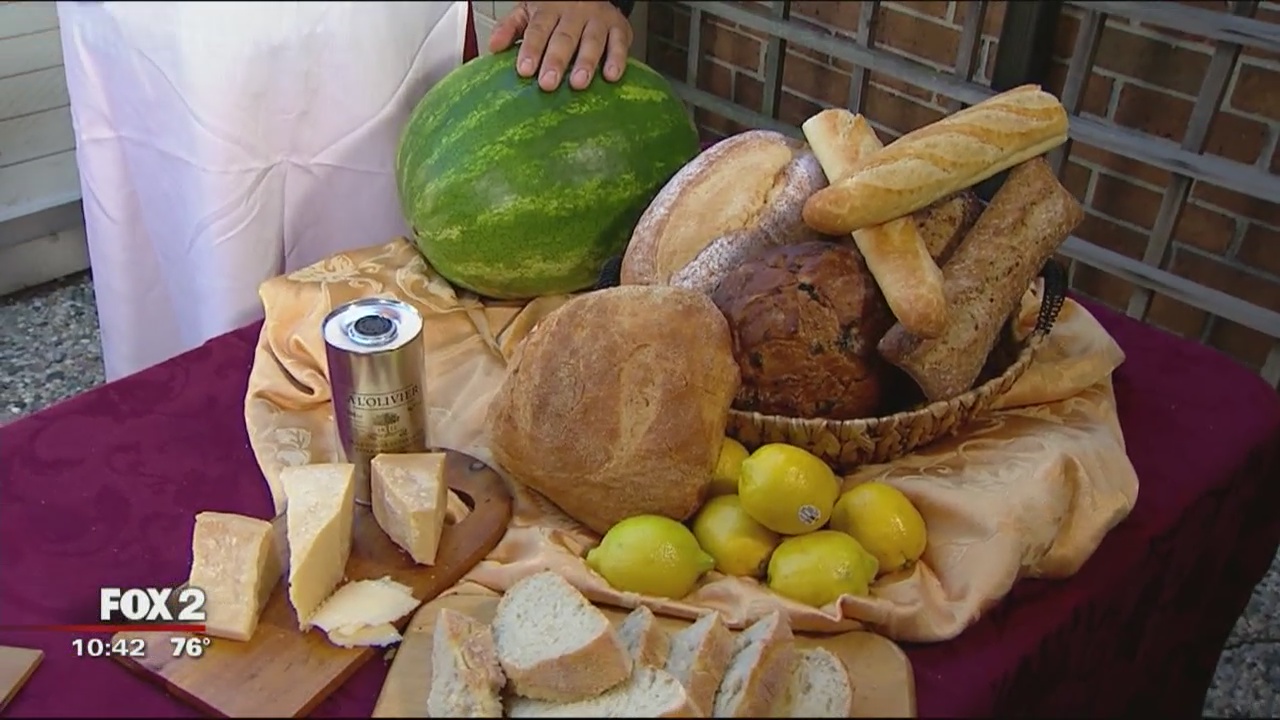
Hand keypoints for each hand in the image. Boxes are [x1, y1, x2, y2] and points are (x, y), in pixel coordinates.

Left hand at [489, 1, 632, 91]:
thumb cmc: (555, 10)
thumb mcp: (529, 12)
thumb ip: (510, 28)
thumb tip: (493, 46)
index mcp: (549, 10)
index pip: (538, 30)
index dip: (531, 49)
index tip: (524, 70)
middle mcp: (574, 13)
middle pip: (564, 37)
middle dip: (556, 60)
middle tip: (548, 83)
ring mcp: (597, 20)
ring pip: (592, 41)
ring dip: (586, 63)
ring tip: (578, 83)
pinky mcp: (619, 28)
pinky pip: (619, 44)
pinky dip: (617, 59)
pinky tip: (611, 76)